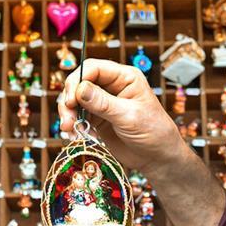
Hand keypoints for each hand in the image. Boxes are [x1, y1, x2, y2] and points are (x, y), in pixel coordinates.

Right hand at [57, 59, 183, 171]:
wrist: (158, 157)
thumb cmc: (153, 132)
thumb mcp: (129, 117)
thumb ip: (103, 103)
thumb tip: (79, 89)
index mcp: (125, 77)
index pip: (94, 68)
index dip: (78, 80)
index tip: (70, 100)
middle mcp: (112, 86)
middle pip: (80, 82)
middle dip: (69, 99)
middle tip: (68, 120)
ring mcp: (103, 102)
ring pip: (75, 99)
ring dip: (68, 113)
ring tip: (69, 130)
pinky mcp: (97, 118)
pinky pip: (77, 115)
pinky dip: (71, 124)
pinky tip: (73, 135)